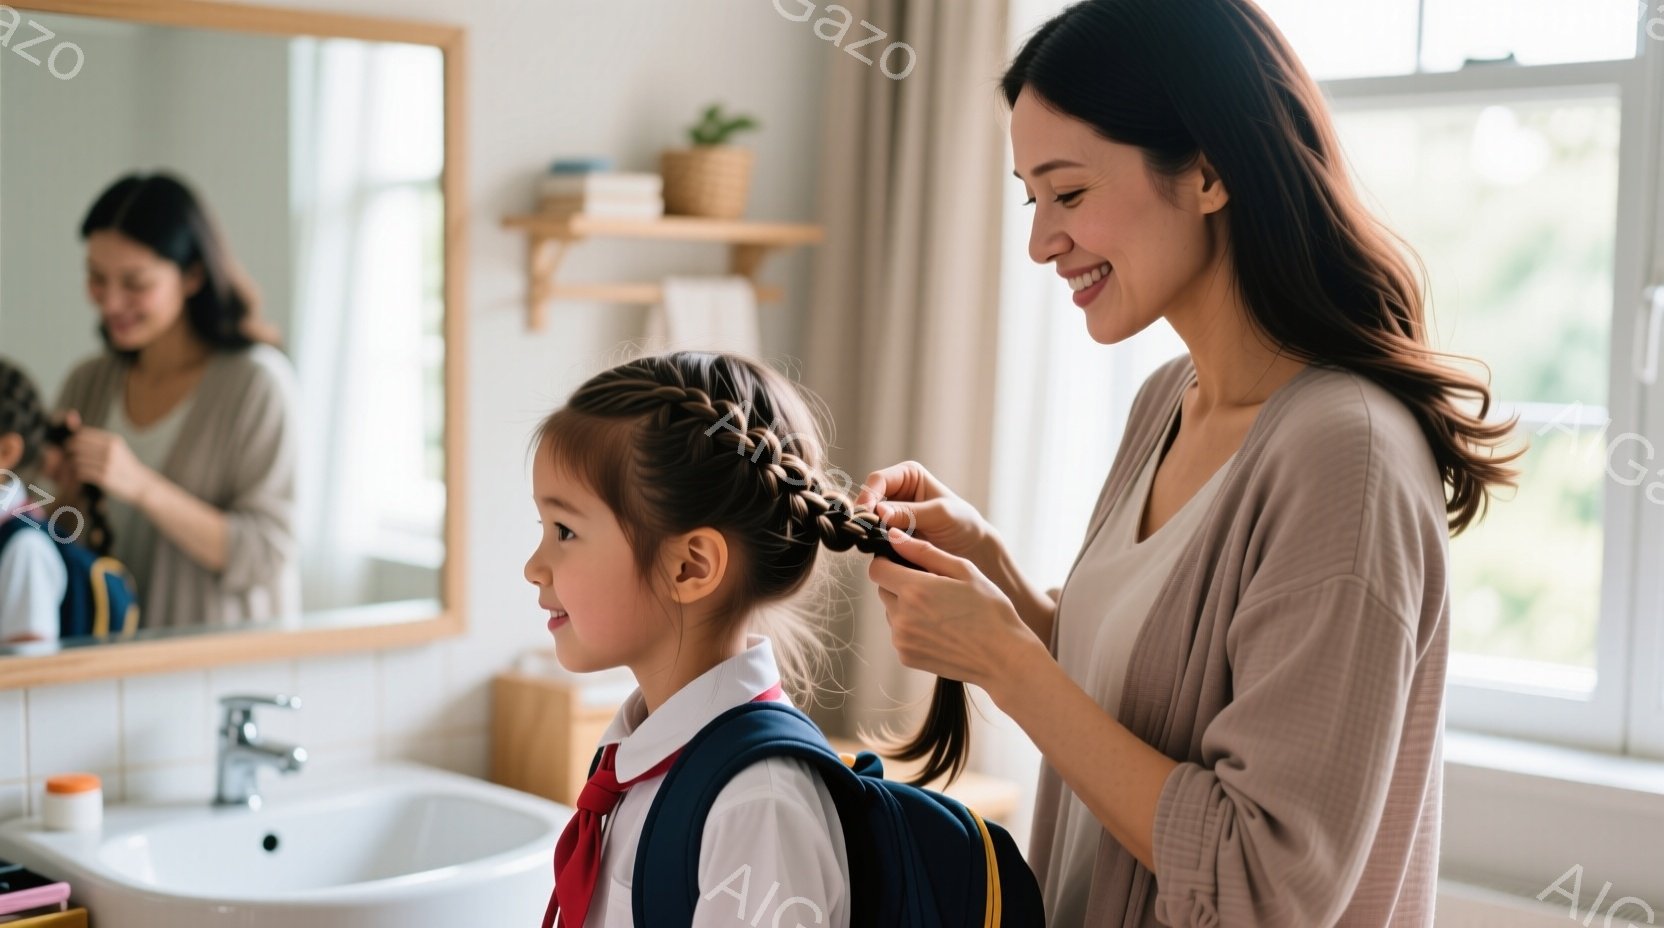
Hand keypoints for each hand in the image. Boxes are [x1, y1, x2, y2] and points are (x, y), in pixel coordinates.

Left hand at [64, 420, 155, 504]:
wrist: (140, 484)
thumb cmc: (124, 465)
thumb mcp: (116, 448)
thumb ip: (98, 440)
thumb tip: (73, 427)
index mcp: (113, 440)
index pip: (82, 435)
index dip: (72, 440)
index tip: (70, 446)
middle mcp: (110, 450)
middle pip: (77, 446)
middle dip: (69, 451)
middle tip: (69, 456)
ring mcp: (107, 464)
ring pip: (77, 460)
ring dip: (73, 464)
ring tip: (75, 466)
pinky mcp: (104, 477)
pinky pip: (81, 472)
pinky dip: (78, 474)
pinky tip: (81, 475)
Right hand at [855, 461, 994, 565]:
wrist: (972, 550)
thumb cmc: (962, 524)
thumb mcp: (941, 514)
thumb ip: (911, 512)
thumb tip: (879, 510)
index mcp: (908, 475)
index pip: (878, 480)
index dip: (869, 495)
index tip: (866, 514)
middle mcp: (895, 492)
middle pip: (868, 500)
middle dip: (866, 515)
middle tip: (864, 532)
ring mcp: (890, 515)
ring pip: (868, 520)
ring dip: (868, 531)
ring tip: (871, 544)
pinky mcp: (888, 535)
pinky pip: (873, 537)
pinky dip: (873, 544)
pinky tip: (878, 553)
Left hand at [866, 527, 1044, 697]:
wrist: (1003, 657)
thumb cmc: (989, 610)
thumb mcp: (963, 571)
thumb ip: (924, 551)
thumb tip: (893, 535)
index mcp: (914, 590)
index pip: (877, 569)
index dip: (888, 561)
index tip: (906, 562)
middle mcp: (902, 616)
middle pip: (883, 589)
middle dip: (900, 583)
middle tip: (932, 586)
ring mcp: (902, 640)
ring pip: (890, 612)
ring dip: (905, 606)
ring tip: (940, 610)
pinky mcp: (906, 657)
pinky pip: (899, 633)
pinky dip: (912, 628)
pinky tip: (940, 628)